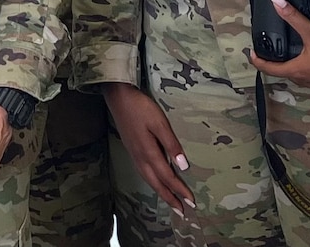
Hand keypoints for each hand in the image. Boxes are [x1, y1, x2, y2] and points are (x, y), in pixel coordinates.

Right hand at [101, 82, 194, 215]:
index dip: (179, 190)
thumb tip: (183, 166)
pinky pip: (143, 173)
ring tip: (171, 202)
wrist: (118, 98)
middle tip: (182, 211)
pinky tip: (155, 182)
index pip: (167, 177)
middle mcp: (140, 158)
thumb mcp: (159, 123)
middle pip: (157, 183)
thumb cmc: (141, 108)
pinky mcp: (132, 150)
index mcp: (149, 153)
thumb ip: (171, 145)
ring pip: (149, 180)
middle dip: (170, 198)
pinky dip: (152, 182)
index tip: (191, 202)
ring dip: (161, 192)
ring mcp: (134, 155)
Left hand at [247, 0, 309, 90]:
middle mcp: (307, 81)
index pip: (270, 69)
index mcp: (298, 71)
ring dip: (296, 67)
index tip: (252, 54)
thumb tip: (275, 1)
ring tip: (294, 53)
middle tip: (274, 50)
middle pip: (286, 73)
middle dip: (278, 63)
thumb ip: (292, 16)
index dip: (258, 61)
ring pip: (303, 76)